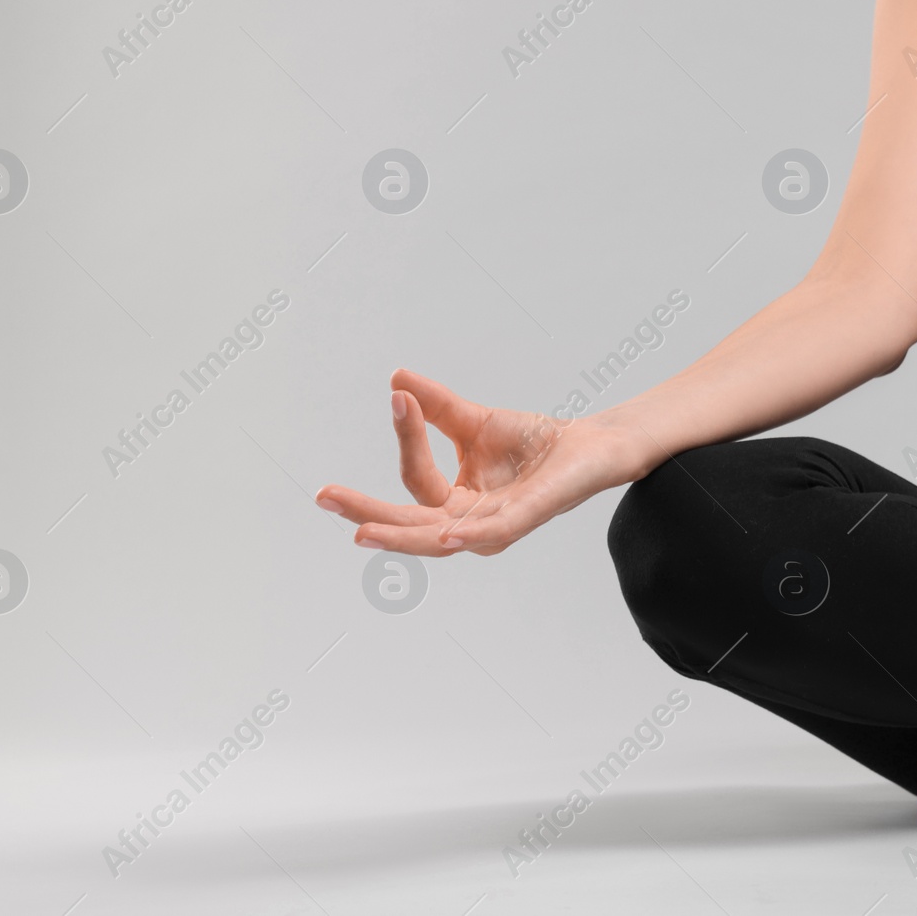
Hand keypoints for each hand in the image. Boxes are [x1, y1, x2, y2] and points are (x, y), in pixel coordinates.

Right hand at [317, 368, 642, 555]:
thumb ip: (436, 407)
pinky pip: (491, 534)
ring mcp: (496, 526)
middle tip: (325, 497)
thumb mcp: (474, 421)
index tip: (399, 396)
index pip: (415, 480)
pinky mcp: (525, 520)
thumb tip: (396, 380)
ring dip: (401, 536)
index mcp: (455, 502)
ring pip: (439, 538)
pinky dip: (467, 536)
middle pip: (409, 524)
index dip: (406, 438)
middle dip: (366, 514)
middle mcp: (469, 522)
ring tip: (363, 533)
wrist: (591, 445)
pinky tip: (445, 538)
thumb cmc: (535, 443)